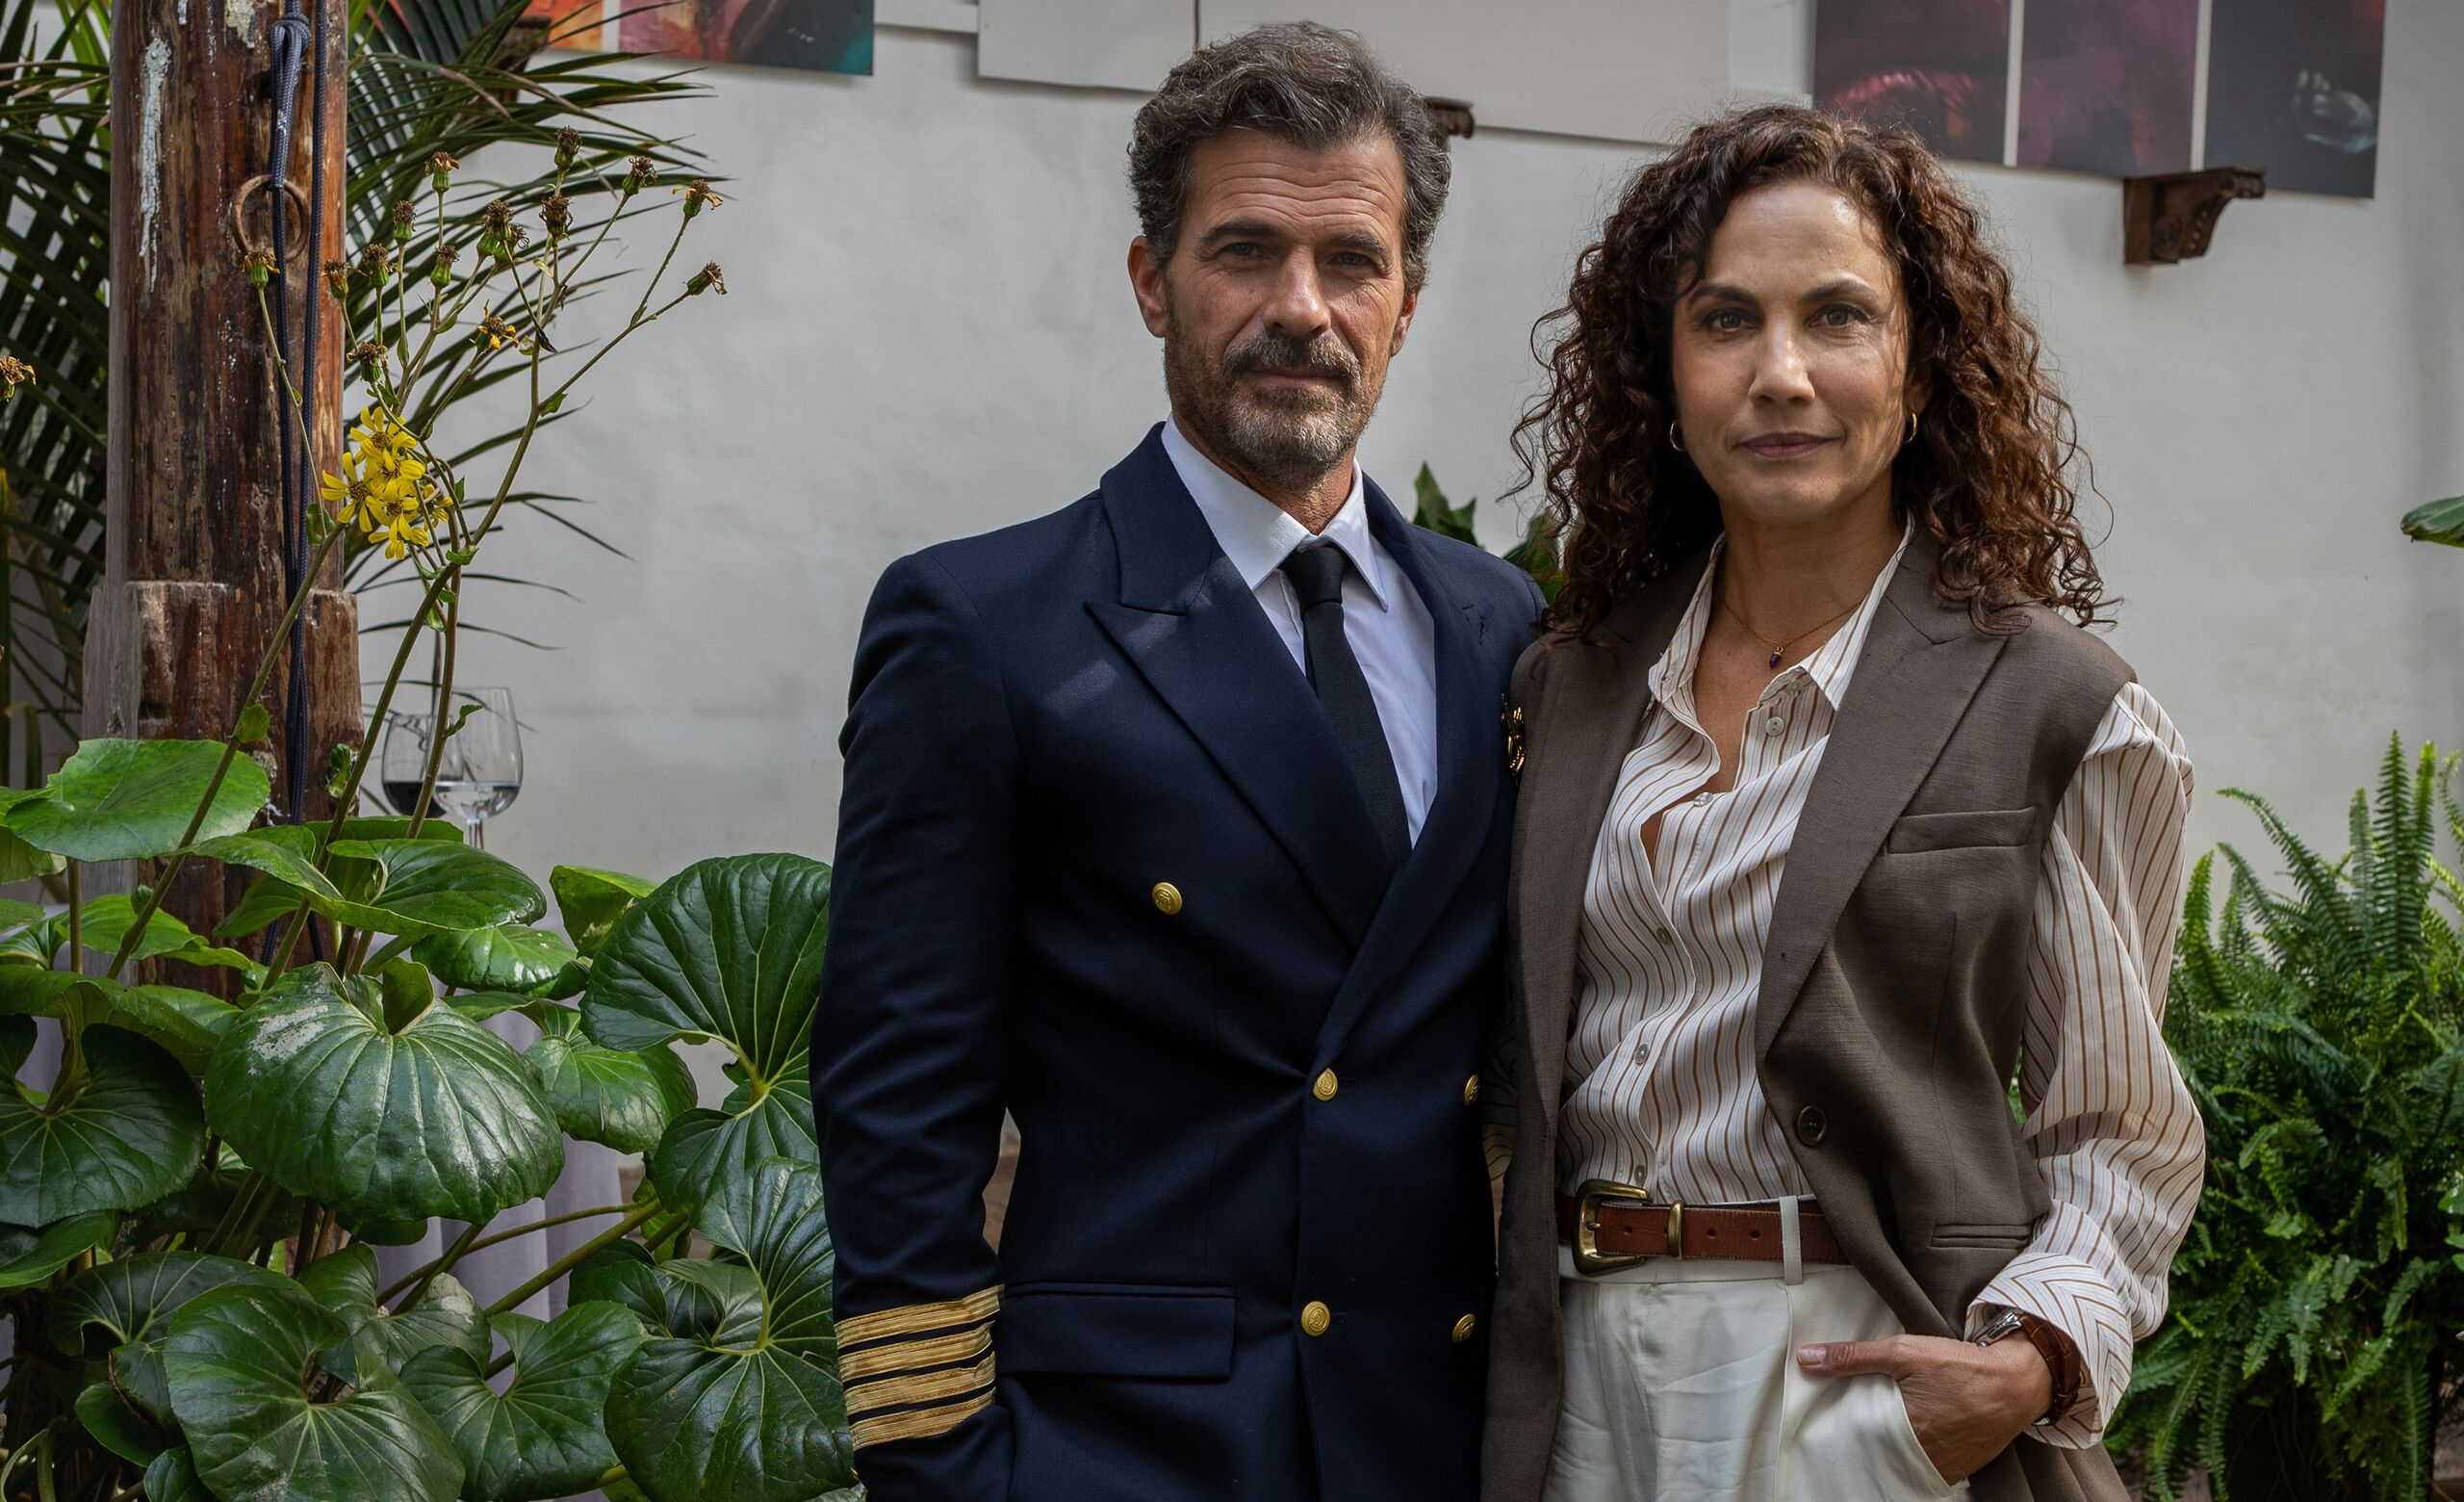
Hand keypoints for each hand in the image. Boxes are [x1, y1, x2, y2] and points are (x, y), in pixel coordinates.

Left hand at [1795, 1333, 2049, 1484]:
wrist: (2018, 1381)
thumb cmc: (1960, 1365)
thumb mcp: (1903, 1351)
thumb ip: (1852, 1357)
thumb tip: (1805, 1359)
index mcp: (1903, 1432)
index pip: (1857, 1441)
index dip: (1844, 1432)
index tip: (1831, 1422)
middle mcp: (1922, 1456)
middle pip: (1879, 1454)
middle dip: (1867, 1441)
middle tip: (1858, 1423)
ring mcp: (1944, 1467)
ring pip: (1903, 1462)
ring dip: (1892, 1448)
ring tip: (1884, 1427)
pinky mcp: (1960, 1470)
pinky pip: (1928, 1467)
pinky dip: (1916, 1453)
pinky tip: (1911, 1435)